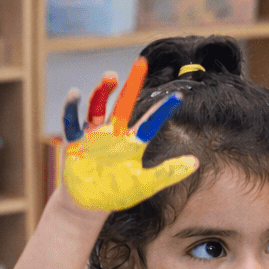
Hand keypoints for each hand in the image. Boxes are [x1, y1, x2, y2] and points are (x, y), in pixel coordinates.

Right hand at [61, 57, 197, 212]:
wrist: (87, 206)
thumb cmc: (116, 193)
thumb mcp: (146, 184)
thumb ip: (168, 173)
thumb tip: (197, 162)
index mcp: (132, 141)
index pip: (151, 121)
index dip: (163, 109)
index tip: (179, 96)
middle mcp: (114, 133)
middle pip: (124, 103)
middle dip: (132, 83)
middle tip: (141, 62)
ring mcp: (93, 135)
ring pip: (98, 106)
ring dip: (103, 91)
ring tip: (111, 76)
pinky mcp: (75, 142)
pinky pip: (71, 122)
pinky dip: (71, 109)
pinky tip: (74, 95)